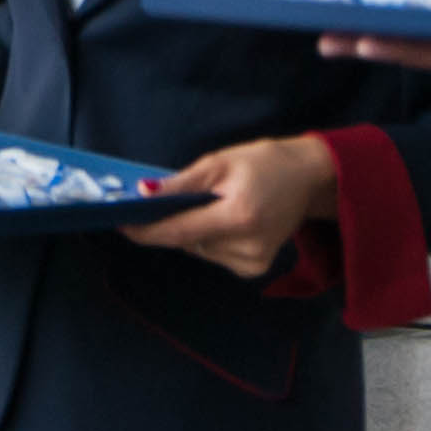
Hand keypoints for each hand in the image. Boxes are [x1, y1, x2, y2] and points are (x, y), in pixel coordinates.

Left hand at [122, 135, 339, 274]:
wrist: (309, 177)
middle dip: (173, 222)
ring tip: (213, 205)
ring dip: (194, 230)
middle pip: (187, 241)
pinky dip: (211, 239)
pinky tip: (228, 221)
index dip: (147, 230)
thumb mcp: (220, 162)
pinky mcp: (255, 269)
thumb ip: (181, 183)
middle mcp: (246, 246)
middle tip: (171, 200)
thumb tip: (142, 195)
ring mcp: (253, 262)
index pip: (179, 231)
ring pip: (199, 250)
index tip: (121, 223)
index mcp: (238, 215)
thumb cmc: (265, 162)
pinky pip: (215, 255)